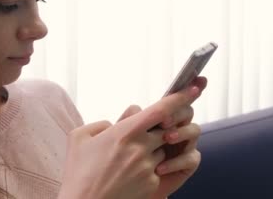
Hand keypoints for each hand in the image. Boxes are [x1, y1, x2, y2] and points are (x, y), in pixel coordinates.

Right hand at [58, 77, 204, 198]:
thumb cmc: (78, 173)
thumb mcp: (79, 138)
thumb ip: (100, 124)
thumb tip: (115, 124)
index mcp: (124, 132)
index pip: (161, 110)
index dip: (180, 97)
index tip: (194, 88)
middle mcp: (140, 148)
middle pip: (165, 129)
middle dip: (160, 128)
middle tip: (142, 134)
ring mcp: (148, 167)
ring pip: (163, 149)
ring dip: (152, 149)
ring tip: (126, 161)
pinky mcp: (152, 184)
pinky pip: (158, 169)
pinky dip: (148, 168)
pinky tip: (127, 176)